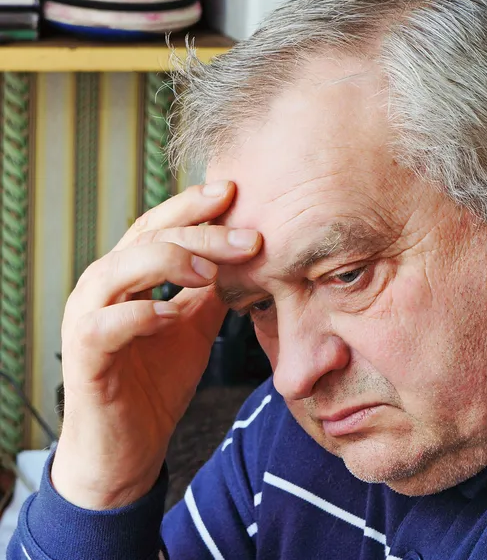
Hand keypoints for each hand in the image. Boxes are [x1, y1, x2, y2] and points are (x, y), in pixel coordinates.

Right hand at [51, 181, 260, 509]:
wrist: (130, 448)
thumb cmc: (158, 382)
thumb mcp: (194, 327)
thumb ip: (211, 292)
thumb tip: (246, 259)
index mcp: (128, 276)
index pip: (158, 226)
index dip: (192, 207)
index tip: (232, 192)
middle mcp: (103, 288)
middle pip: (146, 238)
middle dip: (199, 231)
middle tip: (248, 236)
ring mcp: (87, 319)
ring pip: (119, 269)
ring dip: (169, 262)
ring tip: (213, 270)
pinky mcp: (83, 356)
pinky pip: (106, 325)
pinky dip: (142, 315)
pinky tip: (174, 313)